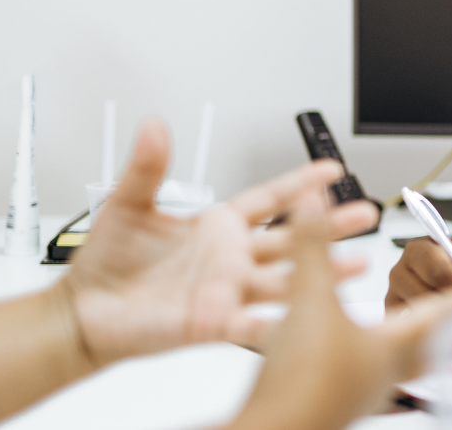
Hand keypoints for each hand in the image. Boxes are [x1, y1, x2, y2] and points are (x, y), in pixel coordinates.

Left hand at [63, 118, 380, 364]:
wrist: (86, 312)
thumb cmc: (108, 261)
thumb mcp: (128, 205)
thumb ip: (148, 168)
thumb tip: (153, 126)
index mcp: (219, 225)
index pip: (270, 198)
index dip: (300, 183)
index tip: (332, 168)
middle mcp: (232, 258)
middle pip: (292, 237)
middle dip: (330, 225)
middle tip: (365, 214)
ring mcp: (229, 291)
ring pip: (286, 280)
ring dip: (320, 274)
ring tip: (354, 267)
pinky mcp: (215, 323)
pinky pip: (254, 324)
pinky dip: (279, 325)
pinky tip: (306, 322)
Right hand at [228, 186, 451, 429]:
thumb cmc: (299, 381)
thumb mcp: (308, 300)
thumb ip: (313, 248)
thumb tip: (314, 203)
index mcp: (389, 347)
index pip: (442, 314)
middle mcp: (381, 374)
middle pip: (430, 348)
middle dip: (450, 329)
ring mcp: (359, 394)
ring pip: (399, 366)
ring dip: (412, 344)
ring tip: (419, 333)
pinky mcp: (333, 405)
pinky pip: (366, 378)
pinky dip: (372, 361)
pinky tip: (359, 359)